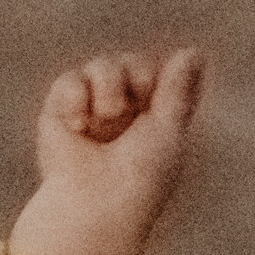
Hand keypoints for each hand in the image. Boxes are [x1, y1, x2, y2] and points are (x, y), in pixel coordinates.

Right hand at [6, 47, 204, 254]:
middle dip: (135, 79)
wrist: (96, 203)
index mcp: (152, 118)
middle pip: (131, 63)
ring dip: (108, 87)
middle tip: (130, 110)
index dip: (158, 78)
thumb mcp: (169, 129)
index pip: (158, 74)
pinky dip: (76, 97)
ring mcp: (90, 110)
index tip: (155, 101)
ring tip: (104, 118)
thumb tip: (194, 50)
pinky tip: (78, 126)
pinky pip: (70, 80)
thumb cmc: (141, 177)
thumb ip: (179, 90)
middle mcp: (123, 112)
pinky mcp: (59, 113)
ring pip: (102, 66)